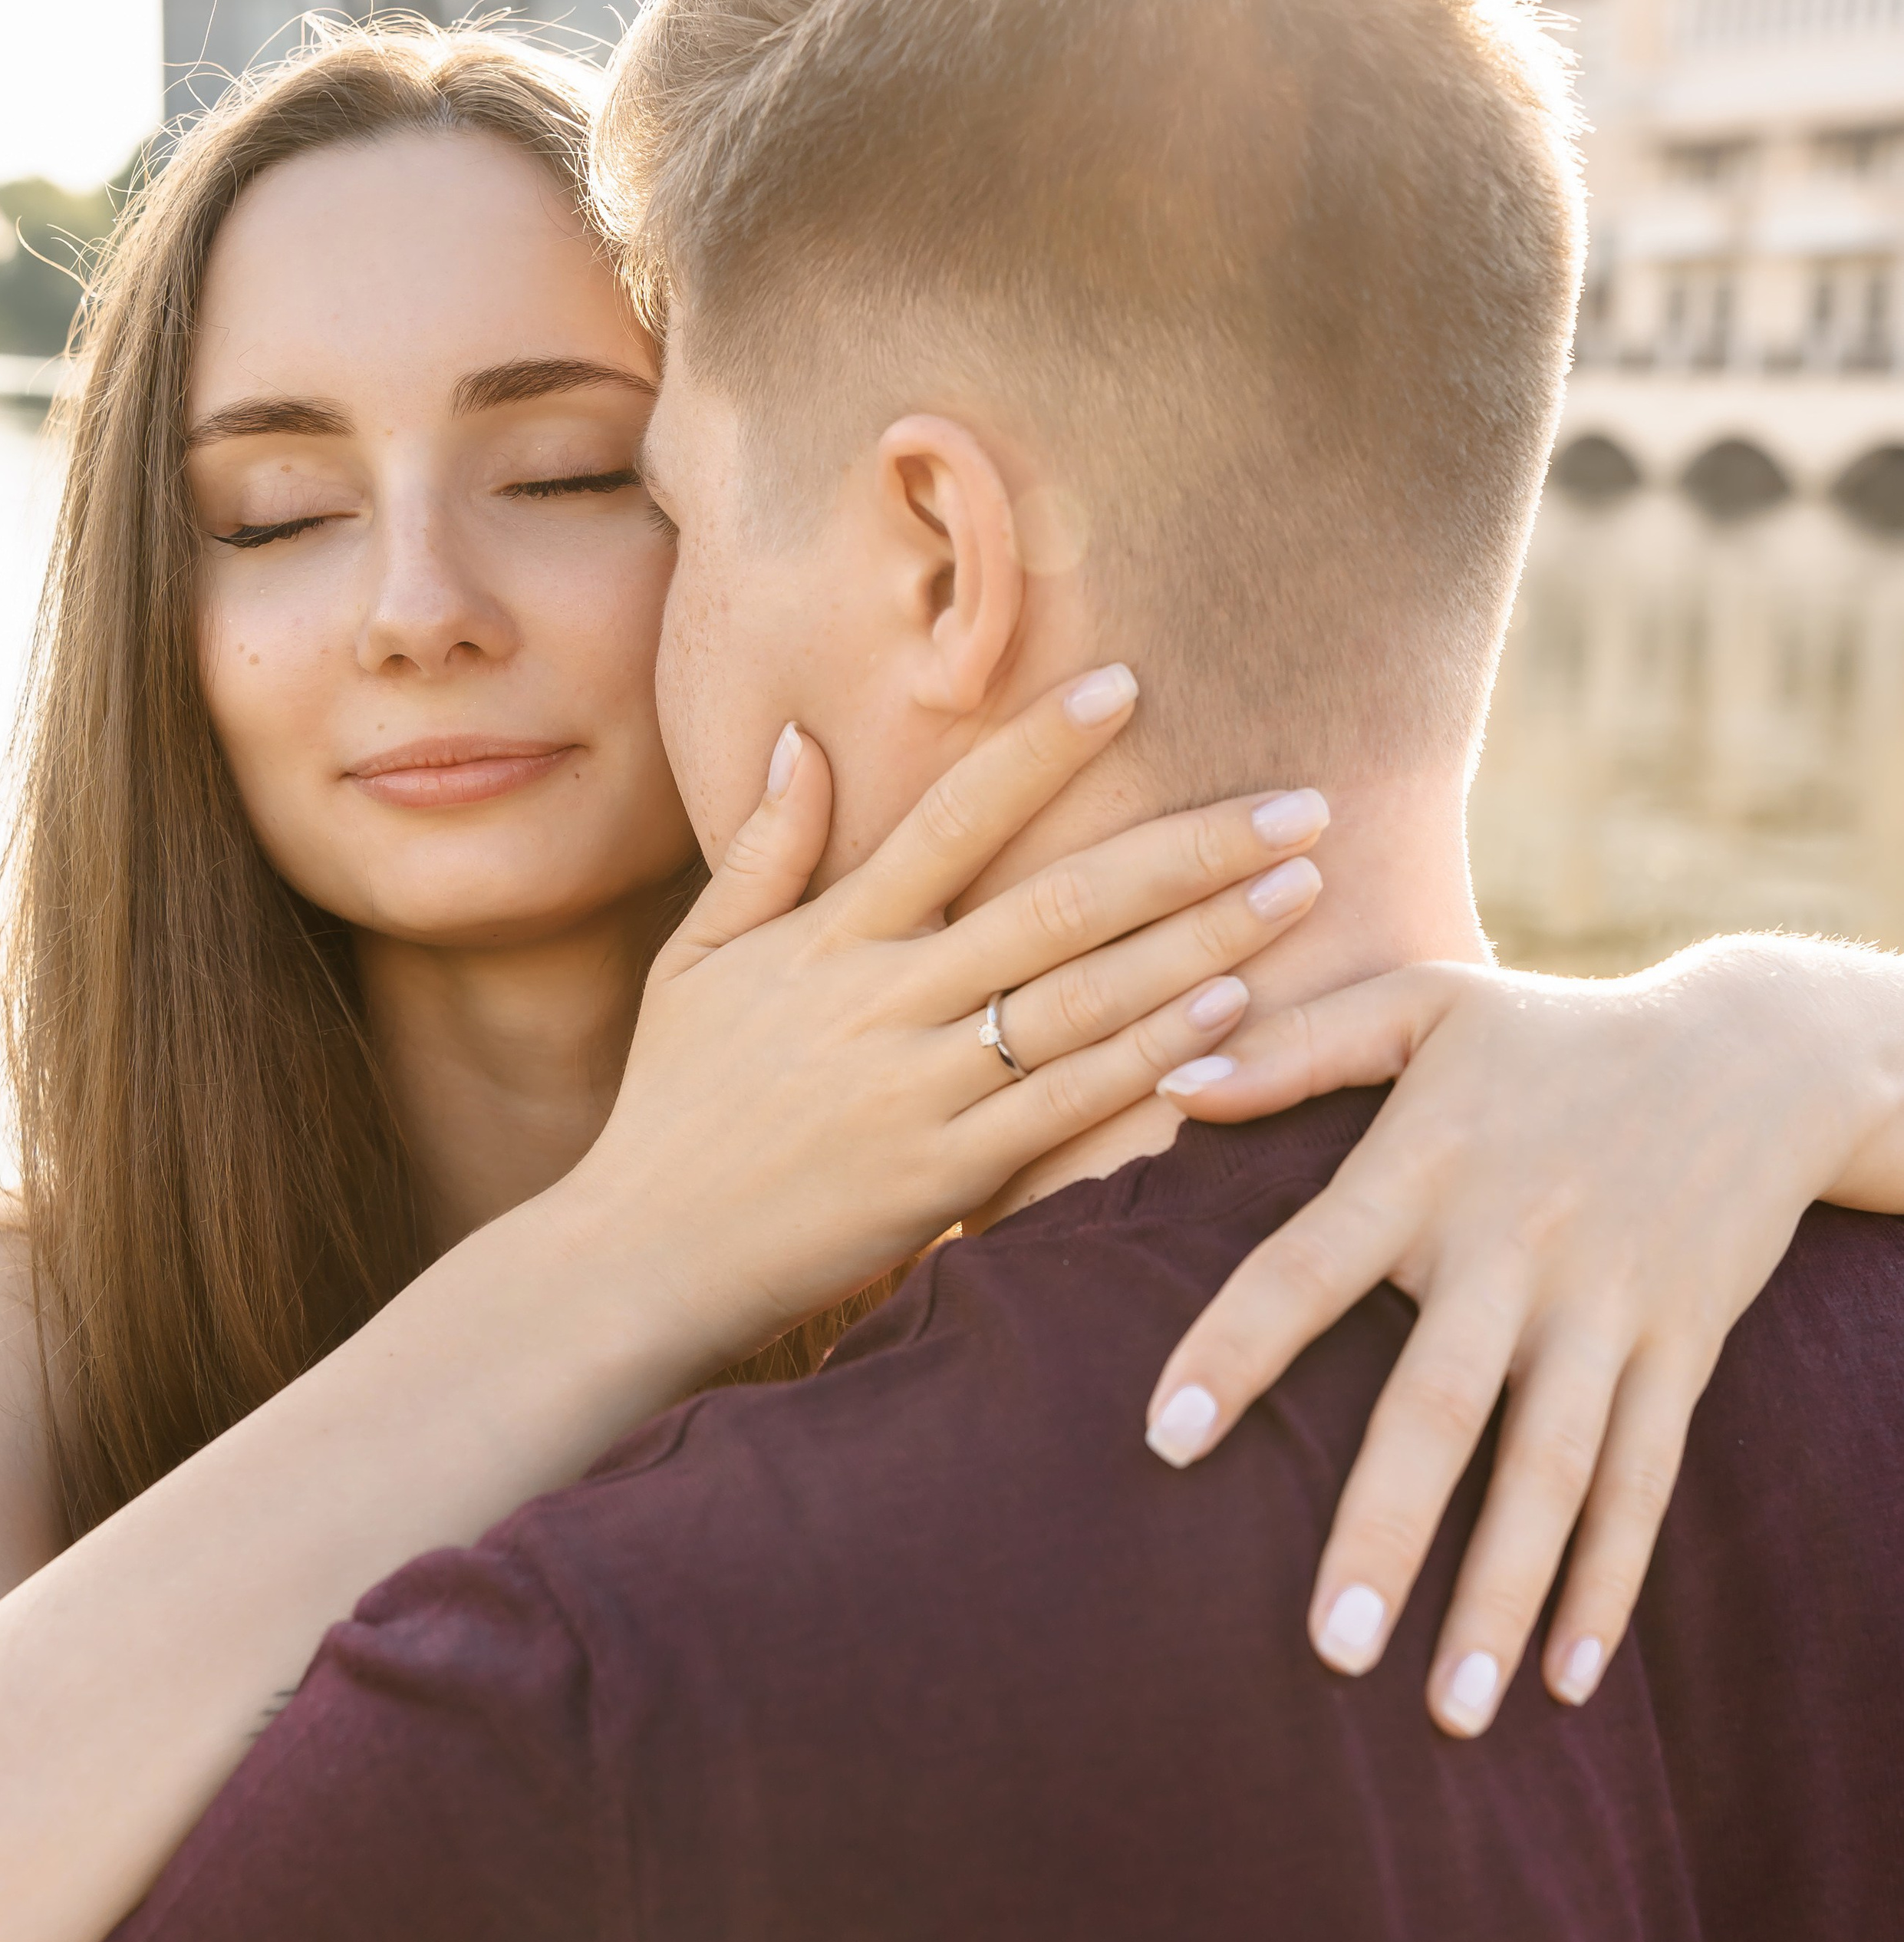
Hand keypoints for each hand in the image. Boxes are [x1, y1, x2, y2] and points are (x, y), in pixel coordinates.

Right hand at [577, 666, 1326, 1372]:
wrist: (642, 1258)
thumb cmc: (674, 1105)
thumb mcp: (691, 963)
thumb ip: (763, 853)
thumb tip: (804, 738)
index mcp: (827, 938)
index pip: (950, 818)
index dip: (1039, 748)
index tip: (1127, 683)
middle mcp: (881, 1001)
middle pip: (1058, 905)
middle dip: (1187, 848)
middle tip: (1299, 804)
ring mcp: (918, 1090)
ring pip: (1083, 999)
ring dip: (1200, 941)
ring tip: (1297, 891)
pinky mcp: (944, 1177)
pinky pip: (1065, 1106)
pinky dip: (1150, 1057)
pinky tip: (1230, 1012)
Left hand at [1142, 939, 1903, 1734]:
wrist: (1758, 1049)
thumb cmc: (1553, 1034)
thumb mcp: (1426, 1004)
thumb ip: (1294, 1047)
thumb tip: (1168, 1083)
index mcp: (1425, 1167)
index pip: (1307, 1265)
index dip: (1236, 1346)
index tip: (1162, 1439)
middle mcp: (1515, 1249)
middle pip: (1443, 1407)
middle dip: (1389, 1532)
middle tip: (1328, 1652)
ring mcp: (1607, 1309)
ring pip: (1554, 1473)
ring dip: (1504, 1593)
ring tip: (1451, 1713)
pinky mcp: (1681, 1350)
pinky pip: (1644, 1482)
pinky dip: (1609, 1582)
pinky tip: (1568, 1680)